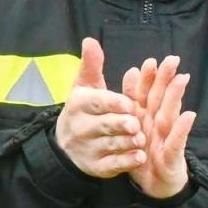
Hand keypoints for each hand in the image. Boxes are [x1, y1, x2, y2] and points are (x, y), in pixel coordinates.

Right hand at [53, 38, 144, 178]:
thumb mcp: (85, 86)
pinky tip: (139, 157)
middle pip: (104, 125)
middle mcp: (80, 127)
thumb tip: (90, 40)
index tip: (128, 104)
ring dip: (127, 143)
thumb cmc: (83, 109)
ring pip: (110, 145)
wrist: (66, 144)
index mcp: (79, 104)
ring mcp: (87, 148)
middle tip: (136, 124)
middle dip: (121, 124)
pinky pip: (112, 165)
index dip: (113, 103)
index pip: (97, 102)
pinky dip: (126, 161)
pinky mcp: (95, 166)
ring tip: (141, 140)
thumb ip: (91, 65)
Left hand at [122, 55, 195, 199]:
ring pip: (170, 115)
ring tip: (181, 79)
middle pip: (161, 99)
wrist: (155, 187)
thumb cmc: (145, 154)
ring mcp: (166, 139)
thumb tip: (131, 71)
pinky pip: (177, 141)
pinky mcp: (172, 156)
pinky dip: (182, 129)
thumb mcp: (133, 127)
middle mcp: (157, 125)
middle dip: (166, 80)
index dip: (148, 79)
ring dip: (176, 98)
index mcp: (145, 118)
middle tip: (172, 60)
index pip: (145, 95)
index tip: (150, 61)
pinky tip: (189, 115)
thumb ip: (131, 100)